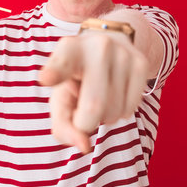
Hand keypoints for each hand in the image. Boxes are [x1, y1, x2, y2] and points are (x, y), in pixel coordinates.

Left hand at [39, 31, 149, 153]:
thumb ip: (63, 125)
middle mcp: (97, 47)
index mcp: (69, 49)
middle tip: (82, 114)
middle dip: (86, 123)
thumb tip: (84, 146)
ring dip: (104, 117)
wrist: (110, 41)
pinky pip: (130, 109)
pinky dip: (120, 112)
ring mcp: (122, 53)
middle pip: (93, 106)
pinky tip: (115, 93)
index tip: (45, 78)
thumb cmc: (76, 76)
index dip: (54, 73)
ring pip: (114, 112)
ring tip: (99, 95)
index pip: (62, 64)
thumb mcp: (61, 95)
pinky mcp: (141, 63)